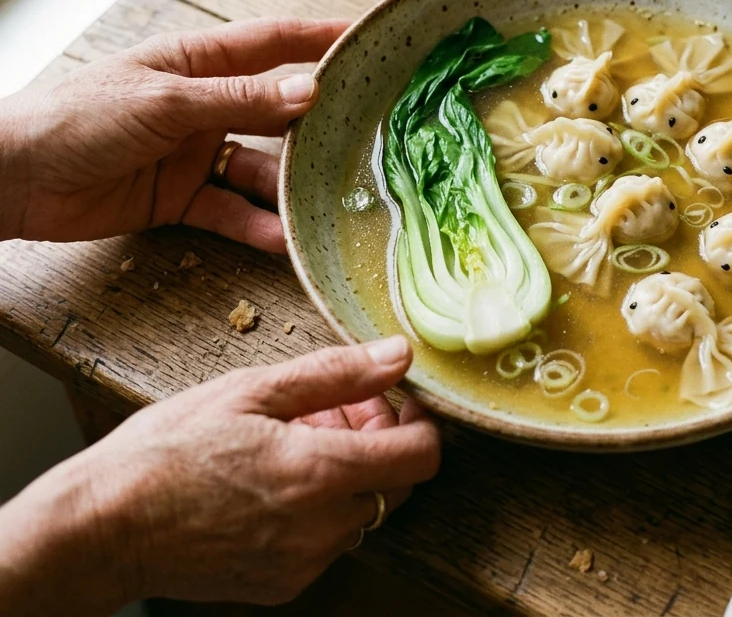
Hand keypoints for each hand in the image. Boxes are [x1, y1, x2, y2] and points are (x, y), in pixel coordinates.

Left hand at [0, 17, 349, 251]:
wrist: (16, 178)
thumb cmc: (80, 116)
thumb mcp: (166, 101)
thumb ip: (240, 100)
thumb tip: (309, 91)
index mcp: (198, 63)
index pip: (274, 43)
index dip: (321, 38)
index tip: (369, 39)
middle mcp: (206, 105)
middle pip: (277, 112)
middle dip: (320, 125)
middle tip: (371, 138)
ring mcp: (196, 153)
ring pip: (261, 169)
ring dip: (291, 188)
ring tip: (329, 203)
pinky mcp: (182, 198)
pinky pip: (231, 211)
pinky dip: (256, 225)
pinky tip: (284, 238)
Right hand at [0, 337, 439, 611]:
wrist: (100, 531)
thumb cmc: (164, 453)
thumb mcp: (250, 391)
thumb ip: (336, 374)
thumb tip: (398, 354)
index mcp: (321, 474)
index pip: (423, 455)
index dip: (420, 421)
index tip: (394, 399)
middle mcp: (323, 528)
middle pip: (398, 483)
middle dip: (380, 441)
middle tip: (334, 410)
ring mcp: (304, 564)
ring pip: (364, 512)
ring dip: (350, 474)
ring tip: (295, 440)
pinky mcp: (283, 585)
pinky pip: (329, 541)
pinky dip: (320, 509)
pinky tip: (276, 480)